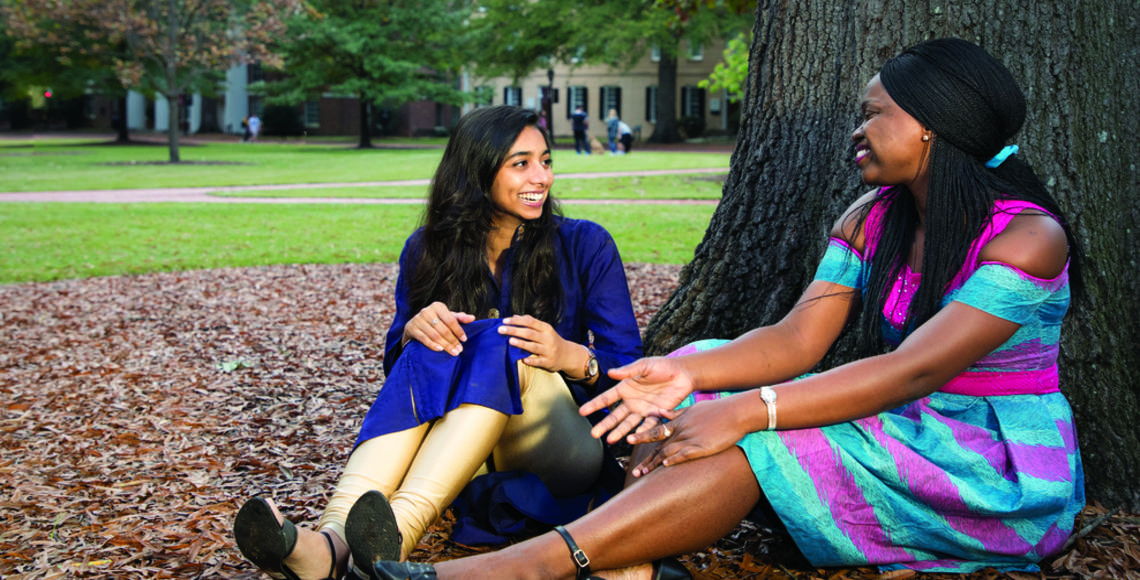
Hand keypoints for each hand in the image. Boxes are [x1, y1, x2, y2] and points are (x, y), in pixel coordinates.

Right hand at [403, 302, 474, 355]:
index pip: (451, 320)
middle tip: (459, 350)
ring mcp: (418, 319)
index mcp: (437, 306)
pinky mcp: (411, 328)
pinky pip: (424, 338)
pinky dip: (432, 345)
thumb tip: (472, 318)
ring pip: (434, 335)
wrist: (414, 325)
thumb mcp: (446, 317)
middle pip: (443, 329)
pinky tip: (440, 350)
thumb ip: (459, 318)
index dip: (458, 330)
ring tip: (453, 352)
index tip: (464, 340)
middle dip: (452, 341)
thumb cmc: (435, 321)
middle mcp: (426, 311)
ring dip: (445, 345)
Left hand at [497, 315, 574, 372]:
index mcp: (546, 328)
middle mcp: (548, 338)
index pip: (530, 322)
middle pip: (529, 333)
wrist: (567, 355)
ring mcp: (548, 350)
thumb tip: (514, 316)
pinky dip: (531, 360)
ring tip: (510, 341)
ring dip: (521, 343)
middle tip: (501, 330)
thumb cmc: (551, 340)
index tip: (504, 321)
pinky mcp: (548, 362)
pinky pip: (539, 361)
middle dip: (514, 331)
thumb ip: (530, 322)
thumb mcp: (544, 329)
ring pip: (533, 346)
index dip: (517, 321)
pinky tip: (523, 360)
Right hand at [579, 357, 694, 443]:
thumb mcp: (644, 366)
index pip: (607, 398)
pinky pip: (647, 425)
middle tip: (594, 434)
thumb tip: (610, 373)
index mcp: (626, 387)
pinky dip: (640, 432)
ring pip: (628, 424)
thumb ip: (628, 370)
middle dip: (604, 425)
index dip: (595, 405)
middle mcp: (632, 400)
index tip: (582, 412)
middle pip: (615, 415)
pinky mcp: (656, 414)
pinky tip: (632, 439)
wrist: (683, 373)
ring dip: (619, 432)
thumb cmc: (662, 366)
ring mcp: (643, 409)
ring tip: (609, 441)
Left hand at [626, 396, 749, 476]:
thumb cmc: (717, 410)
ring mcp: (691, 437)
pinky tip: (665, 465)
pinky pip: (685, 454)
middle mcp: (681, 429)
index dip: (642, 437)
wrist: (736, 412)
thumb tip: (661, 413)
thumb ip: (676, 412)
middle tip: (633, 470)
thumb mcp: (693, 407)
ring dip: (654, 463)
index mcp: (679, 420)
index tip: (629, 441)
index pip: (656, 431)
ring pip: (668, 452)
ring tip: (642, 473)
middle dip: (645, 459)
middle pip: (658, 446)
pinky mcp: (702, 446)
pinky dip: (674, 459)